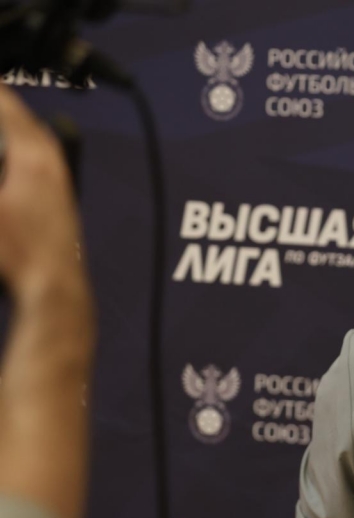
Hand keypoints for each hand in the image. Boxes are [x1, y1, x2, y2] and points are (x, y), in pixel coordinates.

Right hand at [0, 84, 83, 300]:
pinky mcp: (63, 204)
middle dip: (7, 108)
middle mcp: (54, 167)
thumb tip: (0, 159)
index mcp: (34, 159)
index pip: (10, 109)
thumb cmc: (18, 255)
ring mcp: (62, 186)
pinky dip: (29, 153)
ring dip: (21, 130)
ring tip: (5, 122)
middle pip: (28, 124)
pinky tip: (20, 164)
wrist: (53, 289)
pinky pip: (45, 164)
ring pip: (40, 144)